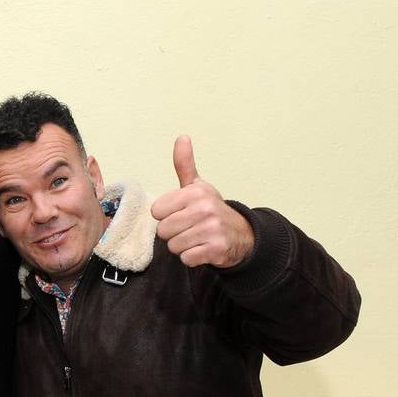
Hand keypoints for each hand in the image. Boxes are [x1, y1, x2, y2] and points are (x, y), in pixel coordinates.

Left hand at [150, 135, 255, 269]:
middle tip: (190, 228)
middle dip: (173, 233)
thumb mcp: (198, 186)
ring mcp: (212, 230)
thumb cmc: (211, 210)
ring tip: (197, 237)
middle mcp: (205, 209)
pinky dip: (192, 258)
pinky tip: (203, 249)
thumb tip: (182, 137)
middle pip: (163, 231)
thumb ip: (184, 165)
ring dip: (182, 246)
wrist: (241, 234)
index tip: (181, 213)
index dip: (166, 216)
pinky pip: (186, 259)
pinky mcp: (216, 249)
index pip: (156, 212)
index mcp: (196, 192)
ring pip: (173, 246)